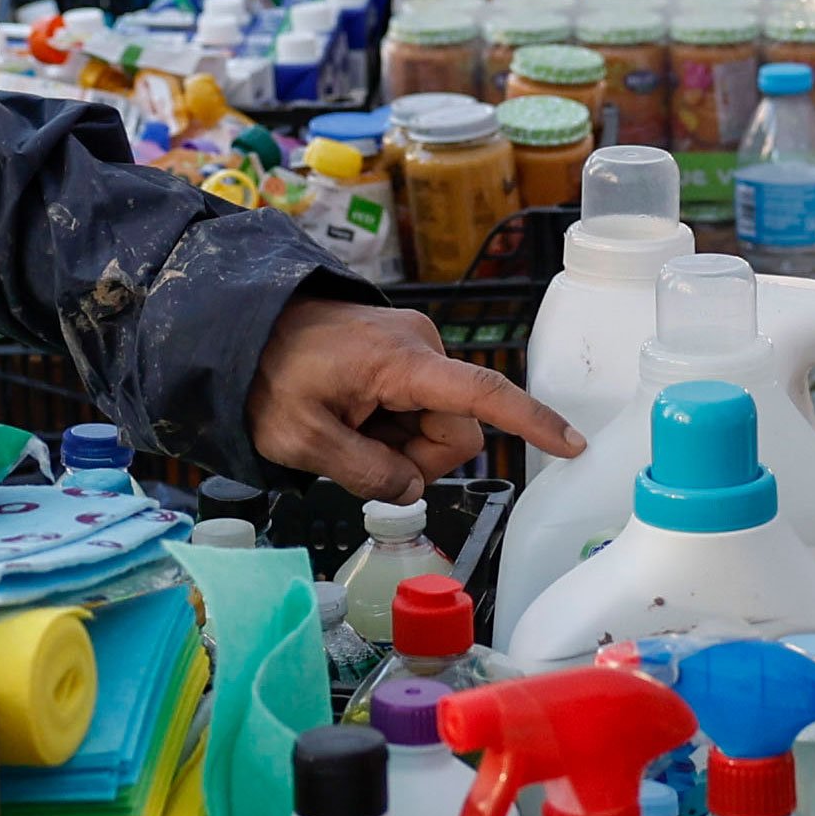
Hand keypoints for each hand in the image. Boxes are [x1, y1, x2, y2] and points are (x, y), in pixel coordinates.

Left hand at [247, 295, 580, 500]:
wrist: (242, 326)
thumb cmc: (267, 376)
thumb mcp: (302, 440)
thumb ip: (365, 473)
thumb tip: (409, 490)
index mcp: (402, 363)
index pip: (484, 396)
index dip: (531, 423)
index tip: (572, 444)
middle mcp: (420, 347)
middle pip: (456, 431)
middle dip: (416, 457)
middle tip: (356, 450)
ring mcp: (413, 348)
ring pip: (437, 424)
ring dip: (400, 442)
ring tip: (347, 425)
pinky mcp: (403, 353)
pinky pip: (418, 406)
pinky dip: (392, 424)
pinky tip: (353, 414)